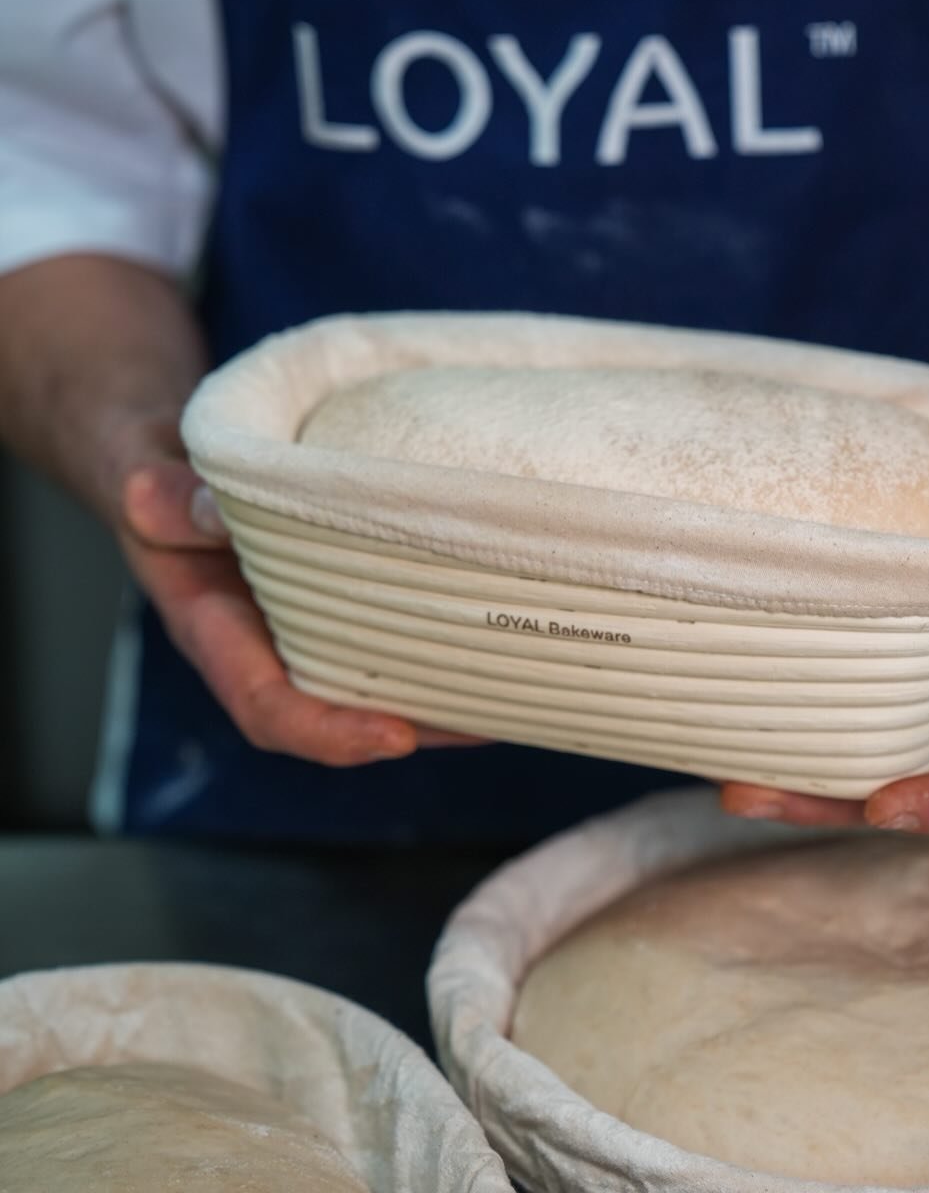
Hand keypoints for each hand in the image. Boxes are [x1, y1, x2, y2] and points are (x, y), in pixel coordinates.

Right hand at [117, 423, 485, 765]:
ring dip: (449, 688)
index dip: (329, 733)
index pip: (267, 706)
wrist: (168, 456)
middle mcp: (270, 639)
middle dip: (422, 725)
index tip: (394, 736)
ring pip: (383, 674)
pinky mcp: (346, 587)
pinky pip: (396, 622)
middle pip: (347, 709)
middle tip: (493, 718)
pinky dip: (447, 632)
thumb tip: (186, 505)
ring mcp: (313, 617)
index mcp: (215, 631)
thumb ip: (163, 499)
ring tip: (521, 686)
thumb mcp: (143, 478)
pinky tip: (503, 624)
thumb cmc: (152, 474)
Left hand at [720, 546, 928, 833]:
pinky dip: (783, 740)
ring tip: (733, 789)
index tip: (886, 809)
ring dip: (792, 786)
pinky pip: (826, 725)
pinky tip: (729, 745)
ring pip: (853, 768)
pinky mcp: (861, 688)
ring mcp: (907, 712)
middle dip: (828, 805)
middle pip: (899, 788)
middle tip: (757, 799)